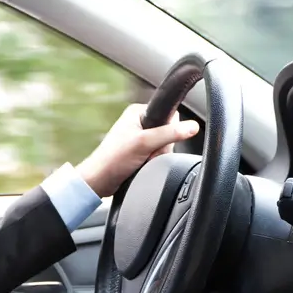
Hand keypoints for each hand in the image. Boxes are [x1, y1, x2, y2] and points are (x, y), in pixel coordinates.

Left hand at [76, 103, 199, 197]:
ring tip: (142, 161)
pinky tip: (143, 166)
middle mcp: (139, 123)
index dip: (171, 130)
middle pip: (169, 133)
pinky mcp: (140, 152)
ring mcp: (140, 138)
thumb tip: (193, 127)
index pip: (170, 114)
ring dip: (157, 157)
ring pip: (164, 147)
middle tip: (147, 154)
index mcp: (139, 112)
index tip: (159, 140)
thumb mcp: (145, 143)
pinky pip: (157, 156)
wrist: (99, 181)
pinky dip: (153, 162)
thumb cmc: (113, 159)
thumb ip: (170, 134)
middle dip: (162, 148)